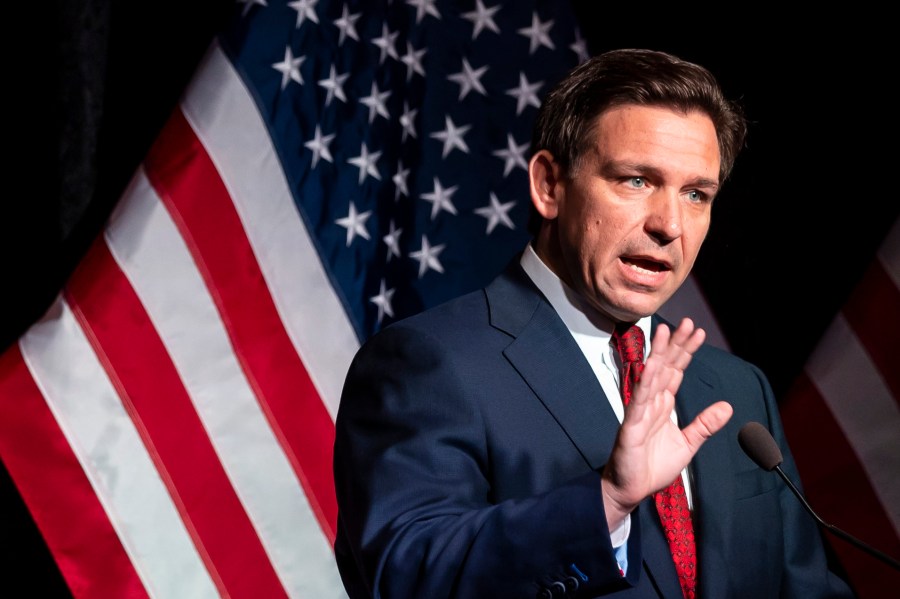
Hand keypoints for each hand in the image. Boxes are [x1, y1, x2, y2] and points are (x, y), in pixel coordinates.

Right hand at [600, 318, 732, 528]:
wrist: (632, 489)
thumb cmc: (653, 466)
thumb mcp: (688, 444)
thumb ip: (704, 424)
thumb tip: (727, 405)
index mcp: (664, 405)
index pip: (677, 372)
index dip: (687, 352)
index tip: (698, 333)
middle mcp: (651, 402)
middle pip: (665, 367)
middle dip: (676, 345)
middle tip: (687, 322)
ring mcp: (639, 411)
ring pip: (651, 377)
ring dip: (658, 354)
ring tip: (665, 331)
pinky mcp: (630, 425)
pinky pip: (638, 400)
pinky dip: (645, 382)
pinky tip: (651, 366)